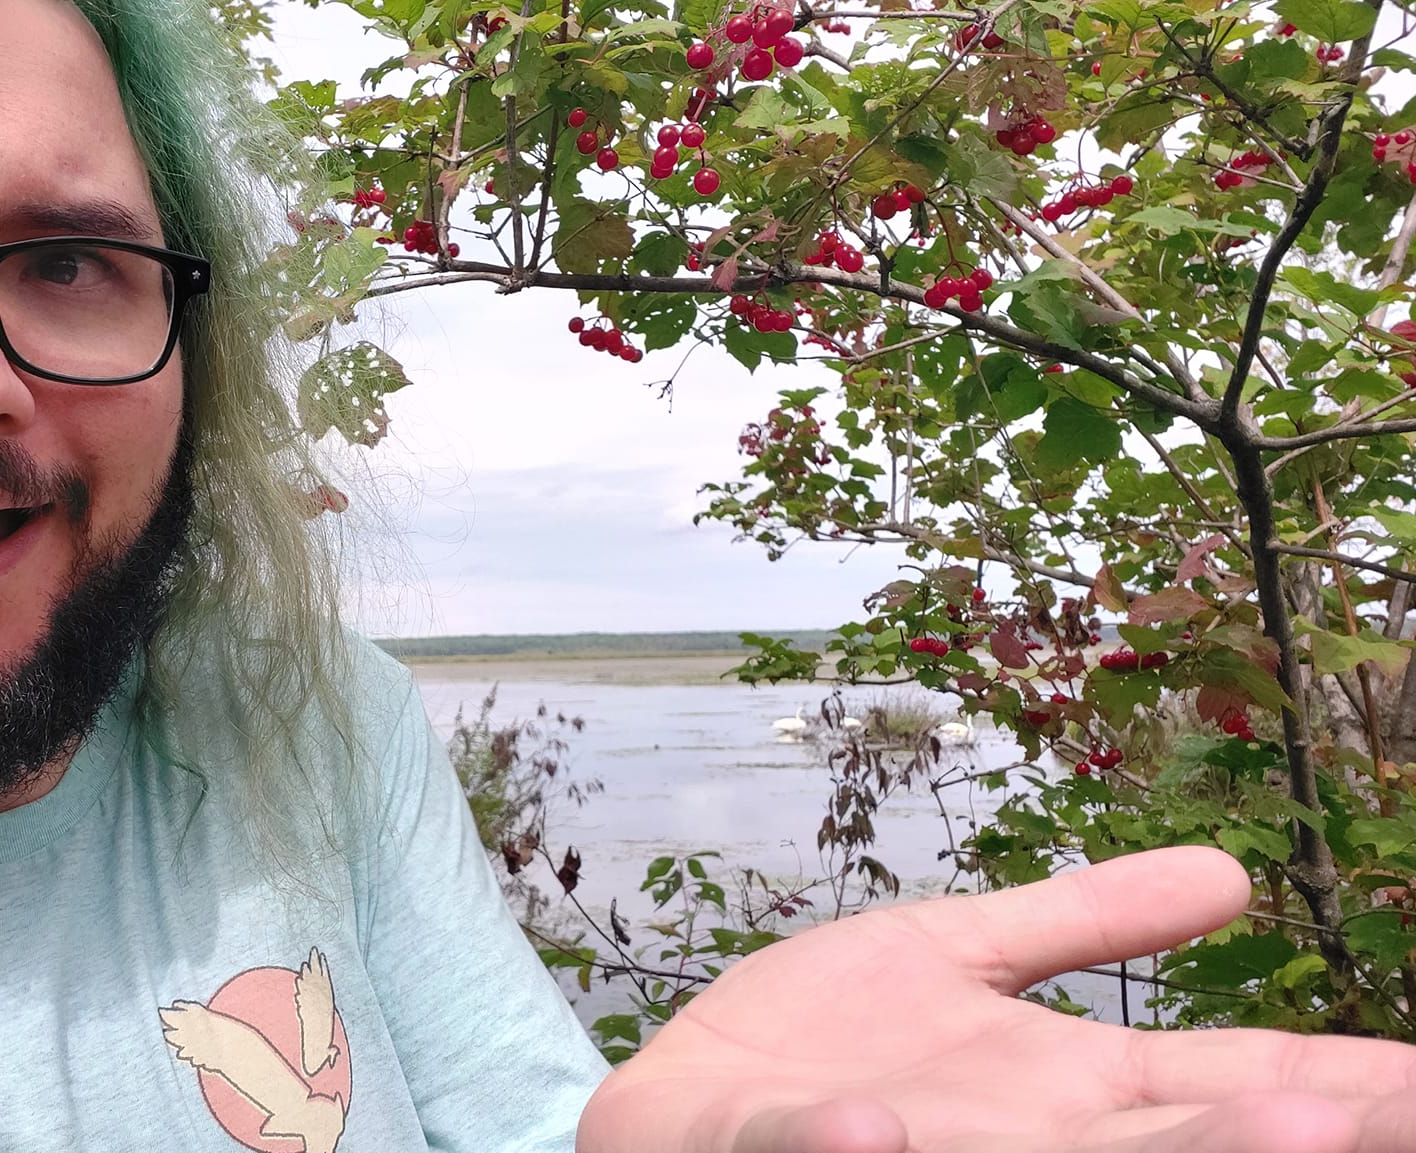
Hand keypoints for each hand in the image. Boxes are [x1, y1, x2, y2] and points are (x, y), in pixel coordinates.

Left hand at [575, 846, 1415, 1151]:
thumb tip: (1229, 870)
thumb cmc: (832, 1052)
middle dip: (1270, 1140)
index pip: (1235, 1089)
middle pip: (1169, 1148)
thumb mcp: (962, 958)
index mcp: (1069, 1097)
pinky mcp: (783, 1149)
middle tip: (1379, 1119)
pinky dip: (844, 1148)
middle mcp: (1016, 1144)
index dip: (1346, 1090)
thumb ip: (1083, 921)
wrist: (683, 1108)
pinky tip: (875, 1128)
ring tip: (1277, 1134)